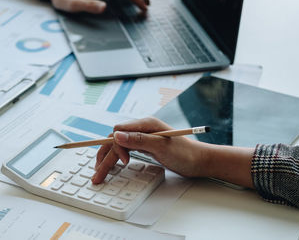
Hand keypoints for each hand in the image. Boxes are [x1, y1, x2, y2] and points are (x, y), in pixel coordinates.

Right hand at [91, 117, 209, 183]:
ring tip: (99, 172)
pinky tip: (112, 165)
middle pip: (115, 140)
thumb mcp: (161, 146)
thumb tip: (116, 134)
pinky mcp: (145, 146)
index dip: (116, 146)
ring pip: (118, 146)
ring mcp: (143, 138)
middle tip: (97, 174)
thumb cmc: (186, 153)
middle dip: (104, 157)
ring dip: (107, 159)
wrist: (201, 161)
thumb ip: (138, 140)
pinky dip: (116, 158)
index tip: (124, 162)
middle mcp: (142, 129)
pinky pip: (125, 150)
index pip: (119, 130)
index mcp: (145, 124)